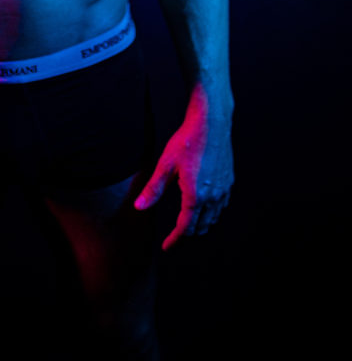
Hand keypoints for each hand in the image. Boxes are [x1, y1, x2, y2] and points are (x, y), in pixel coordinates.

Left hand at [134, 84, 232, 249]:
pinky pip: (221, 206)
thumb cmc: (187, 140)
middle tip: (174, 236)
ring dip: (200, 225)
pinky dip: (211, 213)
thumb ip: (153, 188)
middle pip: (201, 227)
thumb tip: (139, 207)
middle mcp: (213, 197)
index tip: (167, 246)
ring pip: (213, 218)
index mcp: (196, 196)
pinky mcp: (229, 181)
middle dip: (188, 234)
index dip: (175, 240)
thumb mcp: (165, 164)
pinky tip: (202, 206)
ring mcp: (224, 189)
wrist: (212, 122)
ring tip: (187, 224)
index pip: (186, 228)